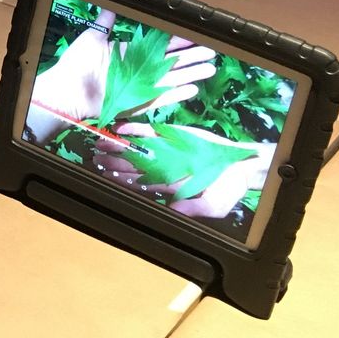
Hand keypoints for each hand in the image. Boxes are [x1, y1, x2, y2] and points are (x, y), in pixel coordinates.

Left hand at [26, 11, 215, 141]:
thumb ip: (105, 23)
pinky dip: (177, 94)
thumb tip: (112, 5)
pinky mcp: (137, 103)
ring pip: (171, 79)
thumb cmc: (75, 64)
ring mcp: (140, 88)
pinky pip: (162, 99)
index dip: (178, 42)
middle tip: (212, 51)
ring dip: (191, 74)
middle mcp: (139, 71)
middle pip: (171, 63)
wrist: (65, 90)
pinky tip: (194, 88)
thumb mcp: (92, 38)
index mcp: (131, 55)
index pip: (160, 46)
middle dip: (192, 57)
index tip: (195, 36)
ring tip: (211, 68)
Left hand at [92, 124, 274, 219]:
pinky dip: (137, 129)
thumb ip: (196, 207)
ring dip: (120, 145)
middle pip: (135, 165)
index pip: (141, 182)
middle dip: (115, 162)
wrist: (243, 165)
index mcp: (171, 183)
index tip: (106, 175)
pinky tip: (122, 128)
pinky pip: (152, 131)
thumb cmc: (229, 188)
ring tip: (102, 142)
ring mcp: (167, 149)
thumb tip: (175, 209)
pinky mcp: (174, 135)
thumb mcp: (216, 204)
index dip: (123, 179)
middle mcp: (164, 166)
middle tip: (96, 158)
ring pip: (138, 147)